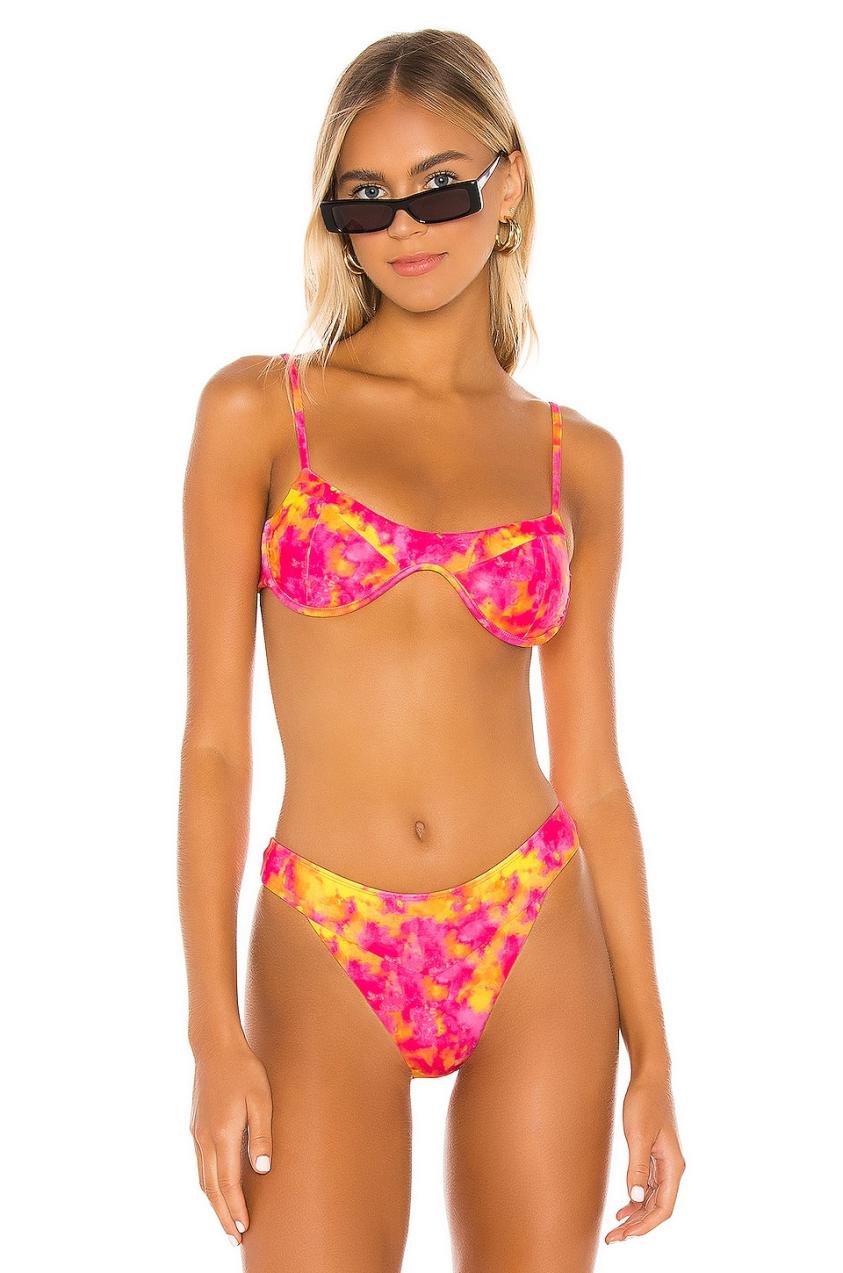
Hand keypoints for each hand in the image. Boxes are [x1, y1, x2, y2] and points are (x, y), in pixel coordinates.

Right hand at [189, 1034, 273, 1246]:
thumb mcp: (261, 1100)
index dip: (235, 1210)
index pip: (227, 1184)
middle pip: (211, 1189)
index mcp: (221, 1135)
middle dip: (222, 1216)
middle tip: (234, 1239)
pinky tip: (217, 1187)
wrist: (214, 1047)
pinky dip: (208, 1184)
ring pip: (202, 1179)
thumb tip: (263, 1171)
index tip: (243, 1230)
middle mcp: (204, 1139)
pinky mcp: (195, 1127)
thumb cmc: (244, 1070)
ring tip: (227, 1219)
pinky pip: (200, 1164)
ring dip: (214, 1202)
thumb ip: (261, 1136)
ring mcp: (196, 1134)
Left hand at [604, 1070, 684, 1243]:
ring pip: (653, 1197)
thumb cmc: (645, 1101)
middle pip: (658, 1207)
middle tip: (613, 1238)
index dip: (644, 1225)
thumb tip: (635, 1199)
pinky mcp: (654, 1153)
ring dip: (636, 1214)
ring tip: (616, 1228)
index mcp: (673, 1166)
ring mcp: (664, 1161)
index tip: (624, 1235)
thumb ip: (637, 1168)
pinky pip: (648, 1185)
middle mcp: (672, 1167)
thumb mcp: (637, 1135)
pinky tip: (624, 1206)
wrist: (649, 1076)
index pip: (663, 1208)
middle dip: (638, 1225)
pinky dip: (637, 1198)